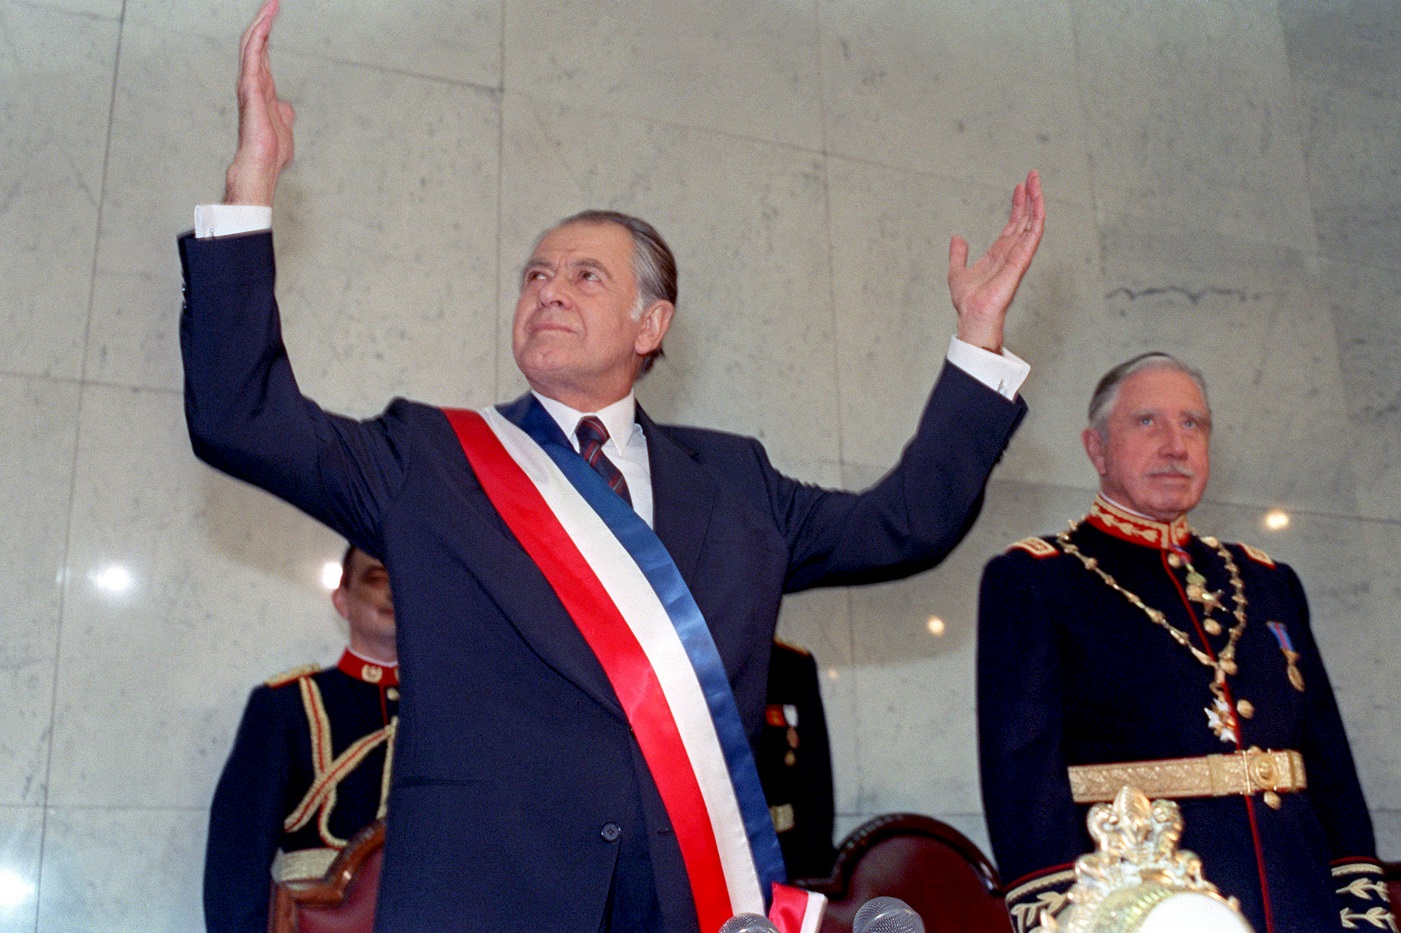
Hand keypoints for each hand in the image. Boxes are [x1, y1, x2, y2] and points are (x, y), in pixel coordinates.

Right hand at [223, 0, 295, 205]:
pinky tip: (264, 25)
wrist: (262, 167)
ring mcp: (250, 86)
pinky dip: (259, 40)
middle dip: (263, 22)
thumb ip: (284, 114)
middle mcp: (253, 84)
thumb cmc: (271, 154)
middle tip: (273, 2)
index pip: (264, 56)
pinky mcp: (251, 90)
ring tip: (271, 6)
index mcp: (262, 91)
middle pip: (256, 45)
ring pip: (252, 46)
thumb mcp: (284, 128)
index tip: (274, 15)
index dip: (268, 36)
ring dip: (261, 24)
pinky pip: (253, 59)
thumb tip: (286, 108)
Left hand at [947, 170, 1044, 352]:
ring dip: (1036, 202)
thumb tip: (957, 238)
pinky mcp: (1021, 260)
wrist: (972, 316)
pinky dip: (1037, 218)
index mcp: (999, 253)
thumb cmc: (968, 302)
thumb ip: (958, 254)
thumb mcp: (957, 272)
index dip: (1017, 205)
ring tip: (1036, 181)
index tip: (1019, 186)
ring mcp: (1018, 255)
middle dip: (1030, 197)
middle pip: (1025, 219)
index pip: (1013, 224)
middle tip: (1033, 175)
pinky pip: (1033, 236)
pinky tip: (1039, 202)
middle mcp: (1012, 252)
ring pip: (1032, 223)